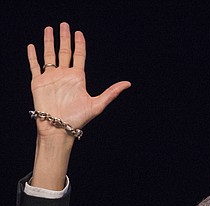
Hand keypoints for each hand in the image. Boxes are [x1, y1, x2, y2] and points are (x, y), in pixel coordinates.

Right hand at [27, 22, 129, 137]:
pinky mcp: (38, 82)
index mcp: (78, 78)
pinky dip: (33, 56)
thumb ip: (112, 92)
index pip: (79, 56)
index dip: (79, 44)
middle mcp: (64, 75)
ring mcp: (51, 78)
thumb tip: (128, 83)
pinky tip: (32, 46)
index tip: (79, 33)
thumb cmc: (78, 118)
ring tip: (49, 29)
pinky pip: (35, 66)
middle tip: (64, 25)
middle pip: (64, 51)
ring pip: (49, 55)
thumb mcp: (98, 104)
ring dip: (48, 42)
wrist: (59, 127)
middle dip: (64, 38)